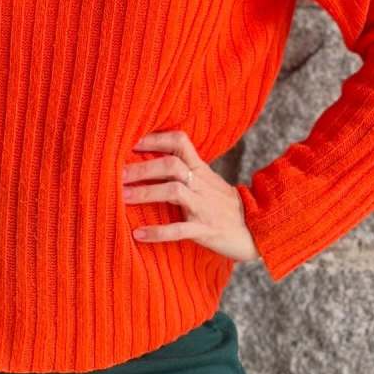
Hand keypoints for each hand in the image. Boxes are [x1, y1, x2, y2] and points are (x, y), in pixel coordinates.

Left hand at [122, 128, 258, 262]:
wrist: (257, 230)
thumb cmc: (224, 205)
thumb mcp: (207, 181)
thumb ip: (185, 170)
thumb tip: (151, 161)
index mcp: (201, 169)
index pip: (180, 142)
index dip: (156, 138)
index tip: (131, 140)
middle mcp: (201, 184)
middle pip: (171, 165)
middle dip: (143, 167)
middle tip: (116, 172)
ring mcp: (204, 207)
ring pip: (174, 192)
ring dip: (145, 193)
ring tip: (121, 197)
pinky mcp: (206, 230)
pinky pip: (180, 230)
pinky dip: (158, 232)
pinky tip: (138, 235)